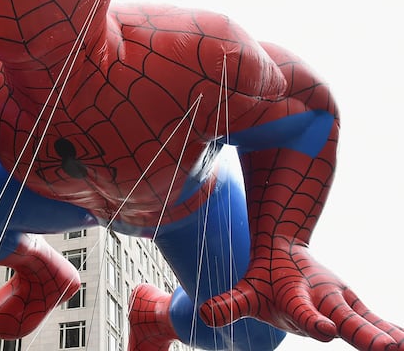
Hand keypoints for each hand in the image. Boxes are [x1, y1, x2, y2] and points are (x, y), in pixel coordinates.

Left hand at [199, 241, 403, 349]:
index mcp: (295, 297)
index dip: (312, 322)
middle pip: (346, 320)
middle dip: (366, 335)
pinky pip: (375, 322)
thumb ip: (228, 305)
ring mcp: (342, 303)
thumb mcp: (244, 292)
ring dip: (386, 334)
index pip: (303, 312)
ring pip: (367, 320)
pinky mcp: (353, 308)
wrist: (284, 248)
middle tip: (389, 349)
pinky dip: (391, 332)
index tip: (326, 332)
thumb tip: (204, 314)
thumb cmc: (263, 278)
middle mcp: (323, 299)